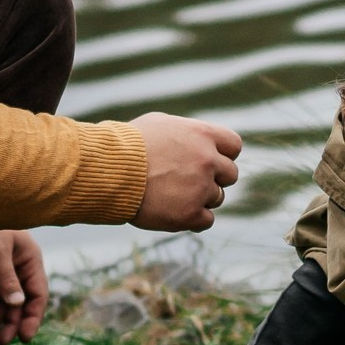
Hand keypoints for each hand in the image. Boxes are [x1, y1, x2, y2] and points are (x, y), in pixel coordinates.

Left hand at [0, 229, 48, 344]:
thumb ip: (6, 278)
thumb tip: (17, 304)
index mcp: (29, 259)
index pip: (37, 294)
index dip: (32, 317)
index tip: (23, 338)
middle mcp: (18, 267)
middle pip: (18, 303)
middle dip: (8, 323)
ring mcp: (1, 271)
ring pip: (1, 302)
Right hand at [129, 113, 242, 231]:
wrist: (109, 171)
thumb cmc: (128, 145)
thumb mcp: (160, 124)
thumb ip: (187, 133)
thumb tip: (197, 139)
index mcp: (203, 135)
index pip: (234, 146)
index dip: (223, 154)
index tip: (208, 160)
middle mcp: (208, 160)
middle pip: (230, 174)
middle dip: (213, 178)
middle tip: (187, 180)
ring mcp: (201, 188)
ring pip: (217, 198)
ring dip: (200, 198)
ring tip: (172, 194)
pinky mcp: (189, 214)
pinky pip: (207, 220)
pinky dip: (194, 218)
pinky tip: (175, 211)